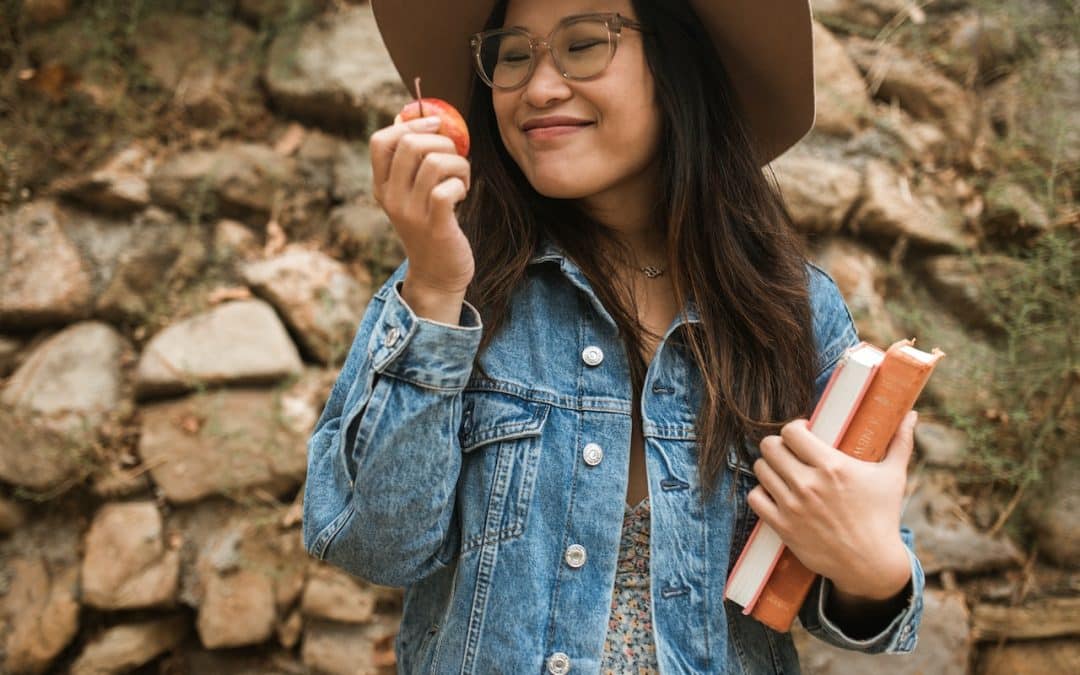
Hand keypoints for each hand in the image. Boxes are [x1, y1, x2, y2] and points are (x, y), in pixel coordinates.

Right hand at [370, 115, 474, 294]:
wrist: (437, 275)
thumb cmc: (431, 227)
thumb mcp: (412, 195)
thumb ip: (412, 163)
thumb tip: (415, 118)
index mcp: (382, 186)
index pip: (380, 141)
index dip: (409, 124)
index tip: (434, 126)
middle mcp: (392, 198)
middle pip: (410, 144)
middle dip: (443, 142)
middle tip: (455, 160)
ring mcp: (412, 213)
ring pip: (434, 162)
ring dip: (458, 164)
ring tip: (462, 179)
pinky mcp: (435, 226)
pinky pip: (447, 188)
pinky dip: (461, 183)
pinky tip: (462, 194)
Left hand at [746, 410, 917, 599]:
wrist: (871, 564)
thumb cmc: (883, 517)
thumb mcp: (893, 477)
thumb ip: (900, 442)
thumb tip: (912, 415)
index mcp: (833, 467)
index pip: (791, 432)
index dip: (794, 428)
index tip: (803, 433)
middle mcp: (809, 485)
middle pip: (769, 446)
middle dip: (778, 444)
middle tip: (789, 451)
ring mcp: (793, 506)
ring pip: (760, 469)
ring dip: (769, 467)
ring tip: (783, 471)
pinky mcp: (783, 526)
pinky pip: (755, 498)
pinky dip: (762, 492)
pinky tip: (775, 492)